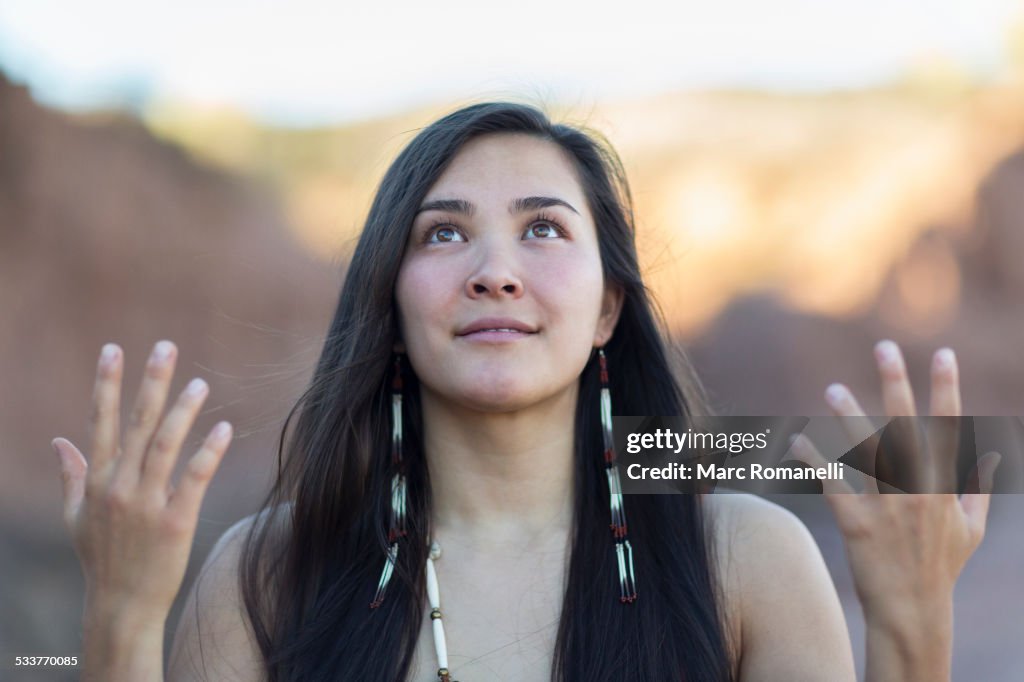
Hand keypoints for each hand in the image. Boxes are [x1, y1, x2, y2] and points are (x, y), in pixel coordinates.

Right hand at [52, 341, 232, 620]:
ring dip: (183, 412)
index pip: (100, 422)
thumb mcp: (75, 516)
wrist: (122, 603)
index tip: (113, 349)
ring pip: (164, 446)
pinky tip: (223, 428)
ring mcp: (147, 504)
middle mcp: (119, 486)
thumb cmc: (101, 557)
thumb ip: (71, 475)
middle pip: (136, 424)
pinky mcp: (175, 521)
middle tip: (166, 346)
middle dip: (150, 383)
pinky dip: (208, 453)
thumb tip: (58, 440)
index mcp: (98, 481)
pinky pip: (194, 479)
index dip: (106, 384)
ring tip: (200, 383)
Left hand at [789, 340, 998, 619]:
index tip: (944, 353)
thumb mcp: (970, 530)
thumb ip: (977, 490)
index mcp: (945, 485)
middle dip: (897, 384)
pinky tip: (798, 441)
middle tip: (884, 347)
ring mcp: (888, 507)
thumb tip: (987, 457)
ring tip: (832, 388)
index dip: (947, 388)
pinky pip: (834, 486)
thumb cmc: (941, 568)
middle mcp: (918, 490)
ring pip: (867, 451)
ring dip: (849, 418)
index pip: (949, 427)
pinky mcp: (858, 525)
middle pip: (907, 427)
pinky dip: (816, 462)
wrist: (913, 611)